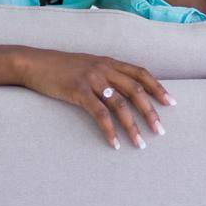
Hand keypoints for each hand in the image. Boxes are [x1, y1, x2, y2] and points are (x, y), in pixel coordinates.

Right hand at [18, 49, 173, 149]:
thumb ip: (105, 75)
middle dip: (150, 112)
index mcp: (109, 62)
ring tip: (140, 143)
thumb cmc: (61, 68)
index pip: (140, 73)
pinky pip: (99, 114)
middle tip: (160, 131)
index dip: (157, 88)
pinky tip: (114, 143)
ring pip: (120, 105)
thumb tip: (122, 91)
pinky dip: (109, 130)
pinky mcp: (78, 91)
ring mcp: (92, 79)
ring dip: (132, 126)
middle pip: (135, 91)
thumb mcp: (88, 66)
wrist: (35, 63)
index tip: (171, 103)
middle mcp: (104, 69)